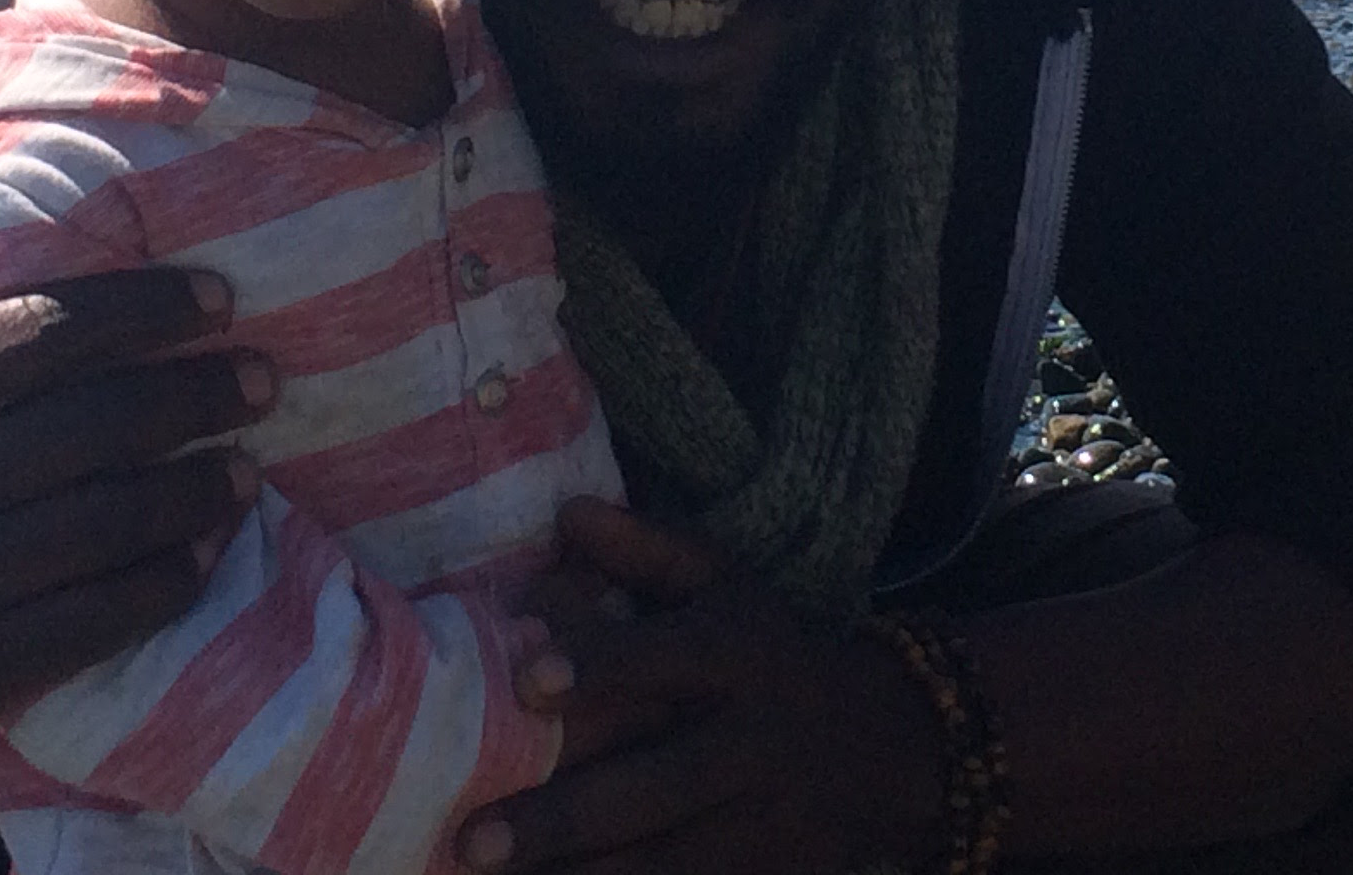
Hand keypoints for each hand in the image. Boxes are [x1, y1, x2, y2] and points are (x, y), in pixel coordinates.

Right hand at [0, 100, 278, 752]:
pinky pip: (99, 615)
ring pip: (106, 518)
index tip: (222, 296)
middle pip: (91, 422)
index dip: (140, 310)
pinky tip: (210, 550)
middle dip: (193, 394)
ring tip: (251, 465)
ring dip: (195, 488)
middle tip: (267, 378)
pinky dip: (164, 579)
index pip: (39, 333)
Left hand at [459, 500, 942, 872]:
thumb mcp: (727, 585)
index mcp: (739, 656)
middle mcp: (753, 742)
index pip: (669, 658)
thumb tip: (566, 512)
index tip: (527, 678)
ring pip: (664, 863)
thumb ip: (648, 550)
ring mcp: (763, 823)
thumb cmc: (769, 653)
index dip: (602, 665)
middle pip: (657, 785)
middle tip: (472, 839)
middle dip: (565, 817)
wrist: (880, 748)